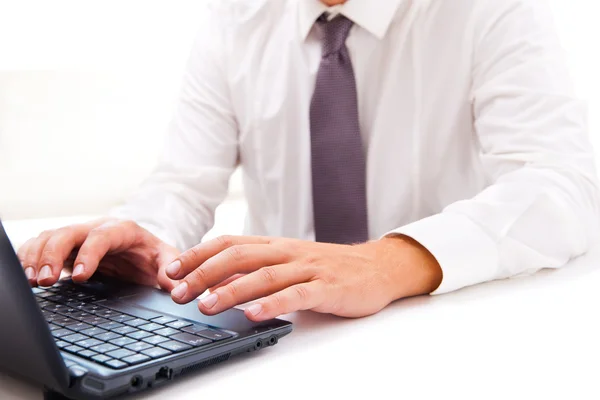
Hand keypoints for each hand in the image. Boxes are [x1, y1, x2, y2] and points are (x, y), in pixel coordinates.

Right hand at [17, 219, 179, 289]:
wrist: (142, 251)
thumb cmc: (152, 256)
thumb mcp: (166, 261)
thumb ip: (172, 271)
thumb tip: (178, 289)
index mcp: (122, 230)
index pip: (102, 237)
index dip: (90, 254)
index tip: (82, 277)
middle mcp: (96, 229)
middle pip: (68, 233)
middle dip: (54, 255)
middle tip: (46, 280)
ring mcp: (78, 237)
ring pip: (50, 238)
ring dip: (37, 257)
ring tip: (32, 280)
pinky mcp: (65, 248)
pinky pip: (41, 246)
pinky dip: (30, 258)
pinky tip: (26, 275)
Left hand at [165, 235, 441, 320]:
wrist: (377, 266)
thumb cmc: (328, 266)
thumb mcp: (289, 261)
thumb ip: (257, 267)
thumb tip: (216, 278)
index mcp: (276, 244)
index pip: (229, 243)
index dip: (198, 254)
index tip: (171, 270)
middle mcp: (288, 252)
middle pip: (240, 256)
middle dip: (204, 273)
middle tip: (178, 292)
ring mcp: (308, 268)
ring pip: (264, 275)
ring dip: (231, 290)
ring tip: (206, 306)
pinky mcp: (328, 287)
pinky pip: (297, 295)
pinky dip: (273, 304)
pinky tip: (254, 315)